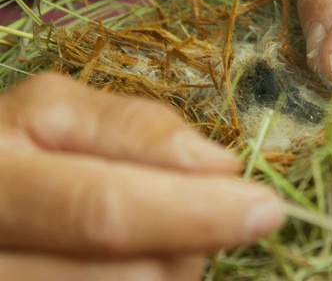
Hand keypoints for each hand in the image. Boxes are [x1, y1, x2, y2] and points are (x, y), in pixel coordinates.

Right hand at [0, 73, 282, 279]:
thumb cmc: (12, 143)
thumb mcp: (55, 110)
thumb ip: (133, 128)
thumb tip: (219, 165)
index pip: (105, 211)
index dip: (193, 213)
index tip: (264, 209)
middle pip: (131, 275)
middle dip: (192, 242)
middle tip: (211, 210)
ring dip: (175, 264)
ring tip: (159, 227)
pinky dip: (155, 280)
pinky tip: (139, 253)